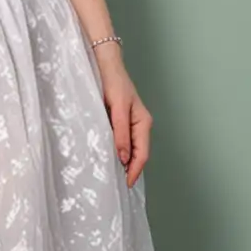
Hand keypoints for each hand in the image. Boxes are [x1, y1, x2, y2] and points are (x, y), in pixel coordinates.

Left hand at [93, 45, 152, 187]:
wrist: (106, 65)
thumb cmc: (113, 83)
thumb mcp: (117, 108)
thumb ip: (120, 133)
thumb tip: (123, 158)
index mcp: (143, 123)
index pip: (142, 154)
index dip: (135, 170)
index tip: (126, 184)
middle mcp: (140, 125)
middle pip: (139, 154)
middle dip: (131, 170)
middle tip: (119, 185)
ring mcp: (132, 124)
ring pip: (131, 149)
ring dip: (125, 163)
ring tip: (115, 176)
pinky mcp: (122, 121)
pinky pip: (124, 142)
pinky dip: (119, 152)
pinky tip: (111, 159)